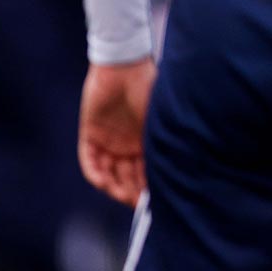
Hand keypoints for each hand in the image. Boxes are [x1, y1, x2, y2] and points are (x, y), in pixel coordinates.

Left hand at [78, 59, 155, 205]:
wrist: (124, 67)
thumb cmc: (151, 90)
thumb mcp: (161, 121)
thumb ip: (165, 144)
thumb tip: (181, 171)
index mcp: (148, 141)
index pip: (148, 172)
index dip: (149, 189)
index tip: (154, 201)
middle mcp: (129, 145)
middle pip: (129, 177)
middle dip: (133, 192)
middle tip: (138, 203)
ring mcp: (110, 141)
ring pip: (110, 174)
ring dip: (116, 186)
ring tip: (122, 195)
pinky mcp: (91, 135)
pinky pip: (90, 162)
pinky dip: (96, 174)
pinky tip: (104, 182)